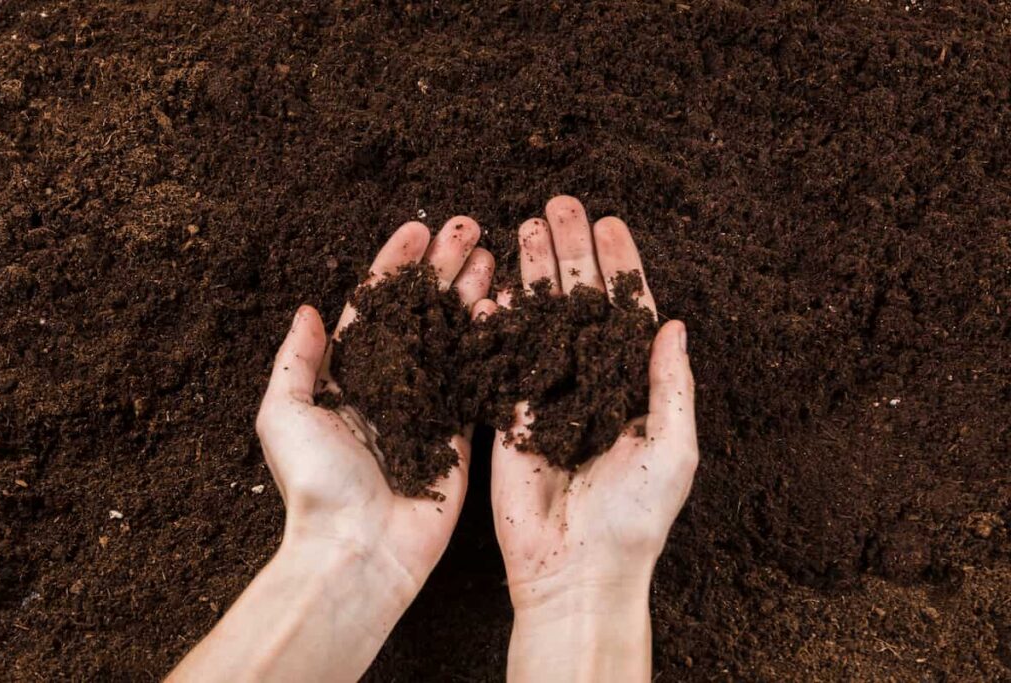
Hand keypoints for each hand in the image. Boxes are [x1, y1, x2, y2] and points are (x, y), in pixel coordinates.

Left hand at [257, 217, 492, 588]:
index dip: (395, 266)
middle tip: (469, 228)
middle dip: (443, 268)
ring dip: (471, 292)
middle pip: (421, 312)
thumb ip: (298, 360)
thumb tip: (309, 309)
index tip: (417, 230)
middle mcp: (391, 386)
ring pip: (453, 335)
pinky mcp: (460, 433)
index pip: (374, 307)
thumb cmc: (317, 484)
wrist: (360, 551)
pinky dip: (490, 339)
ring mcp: (428, 406)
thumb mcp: (284, 414)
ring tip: (491, 253)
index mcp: (347, 378)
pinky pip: (477, 377)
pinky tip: (504, 304)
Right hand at [481, 196, 697, 681]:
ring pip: (538, 318)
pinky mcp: (507, 413)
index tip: (610, 223)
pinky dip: (498, 318)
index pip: (625, 312)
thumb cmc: (636, 516)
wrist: (576, 569)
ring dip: (534, 271)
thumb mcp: (674, 447)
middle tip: (560, 203)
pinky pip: (502, 357)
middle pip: (577, 302)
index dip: (619, 266)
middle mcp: (587, 381)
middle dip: (570, 252)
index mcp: (631, 385)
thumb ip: (671, 383)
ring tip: (528, 223)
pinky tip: (497, 279)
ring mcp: (545, 393)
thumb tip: (675, 322)